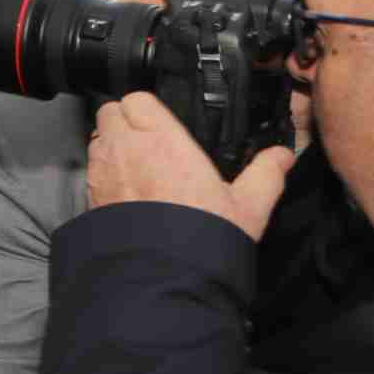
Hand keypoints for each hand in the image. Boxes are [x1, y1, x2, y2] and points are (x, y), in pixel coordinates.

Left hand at [85, 91, 291, 239]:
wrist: (165, 274)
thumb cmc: (203, 236)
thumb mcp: (248, 205)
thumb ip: (266, 174)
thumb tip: (282, 156)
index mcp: (162, 139)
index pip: (137, 99)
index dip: (147, 108)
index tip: (161, 122)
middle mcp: (126, 149)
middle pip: (110, 112)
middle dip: (124, 121)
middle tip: (147, 141)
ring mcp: (104, 171)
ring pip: (97, 138)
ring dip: (111, 145)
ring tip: (137, 166)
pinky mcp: (90, 195)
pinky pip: (90, 169)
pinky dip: (103, 172)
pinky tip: (125, 191)